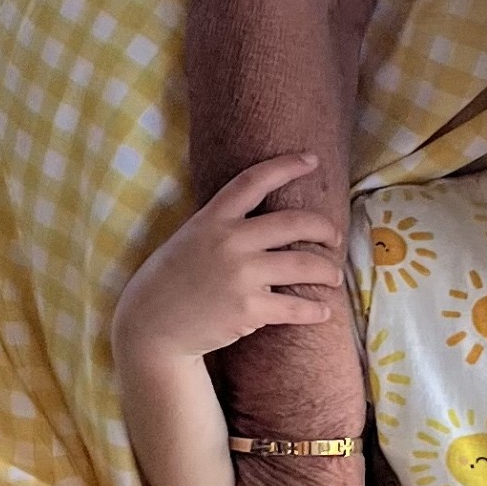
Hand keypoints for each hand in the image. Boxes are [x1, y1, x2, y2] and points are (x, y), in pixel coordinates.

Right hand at [113, 157, 342, 364]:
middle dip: (325, 229)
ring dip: (328, 271)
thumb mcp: (191, 238)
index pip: (254, 181)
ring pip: (304, 264)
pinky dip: (315, 310)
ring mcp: (240, 275)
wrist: (151, 326)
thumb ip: (224, 224)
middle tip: (334, 238)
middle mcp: (230, 241)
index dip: (286, 166)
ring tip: (333, 276)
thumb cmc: (173, 280)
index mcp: (214, 218)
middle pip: (295, 222)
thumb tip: (264, 219)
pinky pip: (295, 307)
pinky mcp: (248, 309)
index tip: (312, 160)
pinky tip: (323, 312)